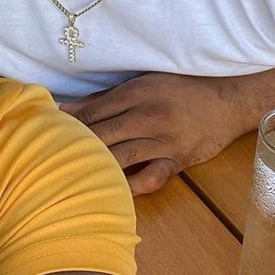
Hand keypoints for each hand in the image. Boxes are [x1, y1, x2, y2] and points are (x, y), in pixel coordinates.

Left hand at [60, 72, 247, 194]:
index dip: (68, 125)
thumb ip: (105, 98)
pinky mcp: (177, 161)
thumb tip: (66, 110)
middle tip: (49, 160)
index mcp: (136, 92)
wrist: (228, 101)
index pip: (93, 112)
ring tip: (71, 178)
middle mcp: (148, 116)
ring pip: (120, 157)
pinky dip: (130, 187)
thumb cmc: (181, 89)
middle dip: (74, 148)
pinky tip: (111, 192)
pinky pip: (150, 178)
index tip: (46, 135)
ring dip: (95, 167)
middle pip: (101, 135)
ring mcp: (163, 141)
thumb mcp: (144, 83)